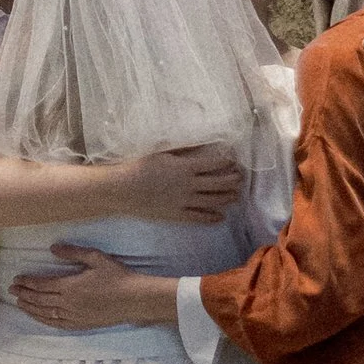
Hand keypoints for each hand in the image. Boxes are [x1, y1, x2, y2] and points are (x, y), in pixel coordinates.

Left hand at [10, 246, 179, 329]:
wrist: (133, 300)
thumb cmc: (117, 276)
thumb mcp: (96, 258)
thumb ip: (73, 253)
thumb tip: (52, 248)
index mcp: (71, 286)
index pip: (42, 285)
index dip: (27, 282)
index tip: (16, 279)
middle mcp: (69, 303)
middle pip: (40, 299)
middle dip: (24, 294)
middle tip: (11, 290)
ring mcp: (74, 316)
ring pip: (45, 313)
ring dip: (30, 308)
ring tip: (19, 303)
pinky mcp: (80, 324)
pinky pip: (56, 324)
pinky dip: (43, 320)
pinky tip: (37, 317)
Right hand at [126, 141, 246, 221]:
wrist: (122, 190)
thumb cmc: (139, 166)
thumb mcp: (162, 152)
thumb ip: (184, 150)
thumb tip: (203, 145)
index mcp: (186, 167)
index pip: (214, 164)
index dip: (227, 162)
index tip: (234, 160)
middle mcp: (189, 186)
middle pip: (219, 183)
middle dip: (233, 180)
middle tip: (241, 177)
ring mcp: (184, 203)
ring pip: (213, 201)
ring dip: (227, 198)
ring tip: (236, 195)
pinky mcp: (177, 216)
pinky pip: (199, 218)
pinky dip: (212, 218)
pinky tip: (220, 217)